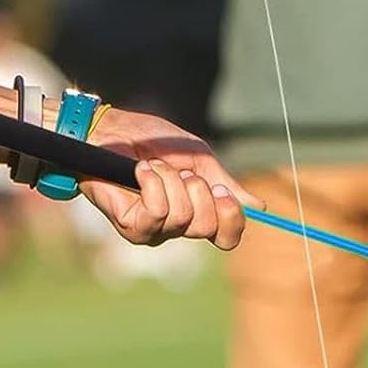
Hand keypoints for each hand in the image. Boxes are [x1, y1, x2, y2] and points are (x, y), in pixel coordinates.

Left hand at [76, 107, 263, 249]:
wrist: (111, 131)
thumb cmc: (151, 142)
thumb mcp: (197, 157)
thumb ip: (223, 182)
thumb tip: (257, 206)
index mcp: (197, 212)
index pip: (226, 236)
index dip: (232, 218)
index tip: (223, 192)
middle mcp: (177, 227)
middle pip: (208, 227)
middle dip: (198, 189)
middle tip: (180, 170)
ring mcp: (154, 230)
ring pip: (182, 216)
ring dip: (171, 179)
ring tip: (153, 166)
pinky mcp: (131, 226)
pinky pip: (157, 212)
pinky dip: (153, 183)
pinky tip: (141, 171)